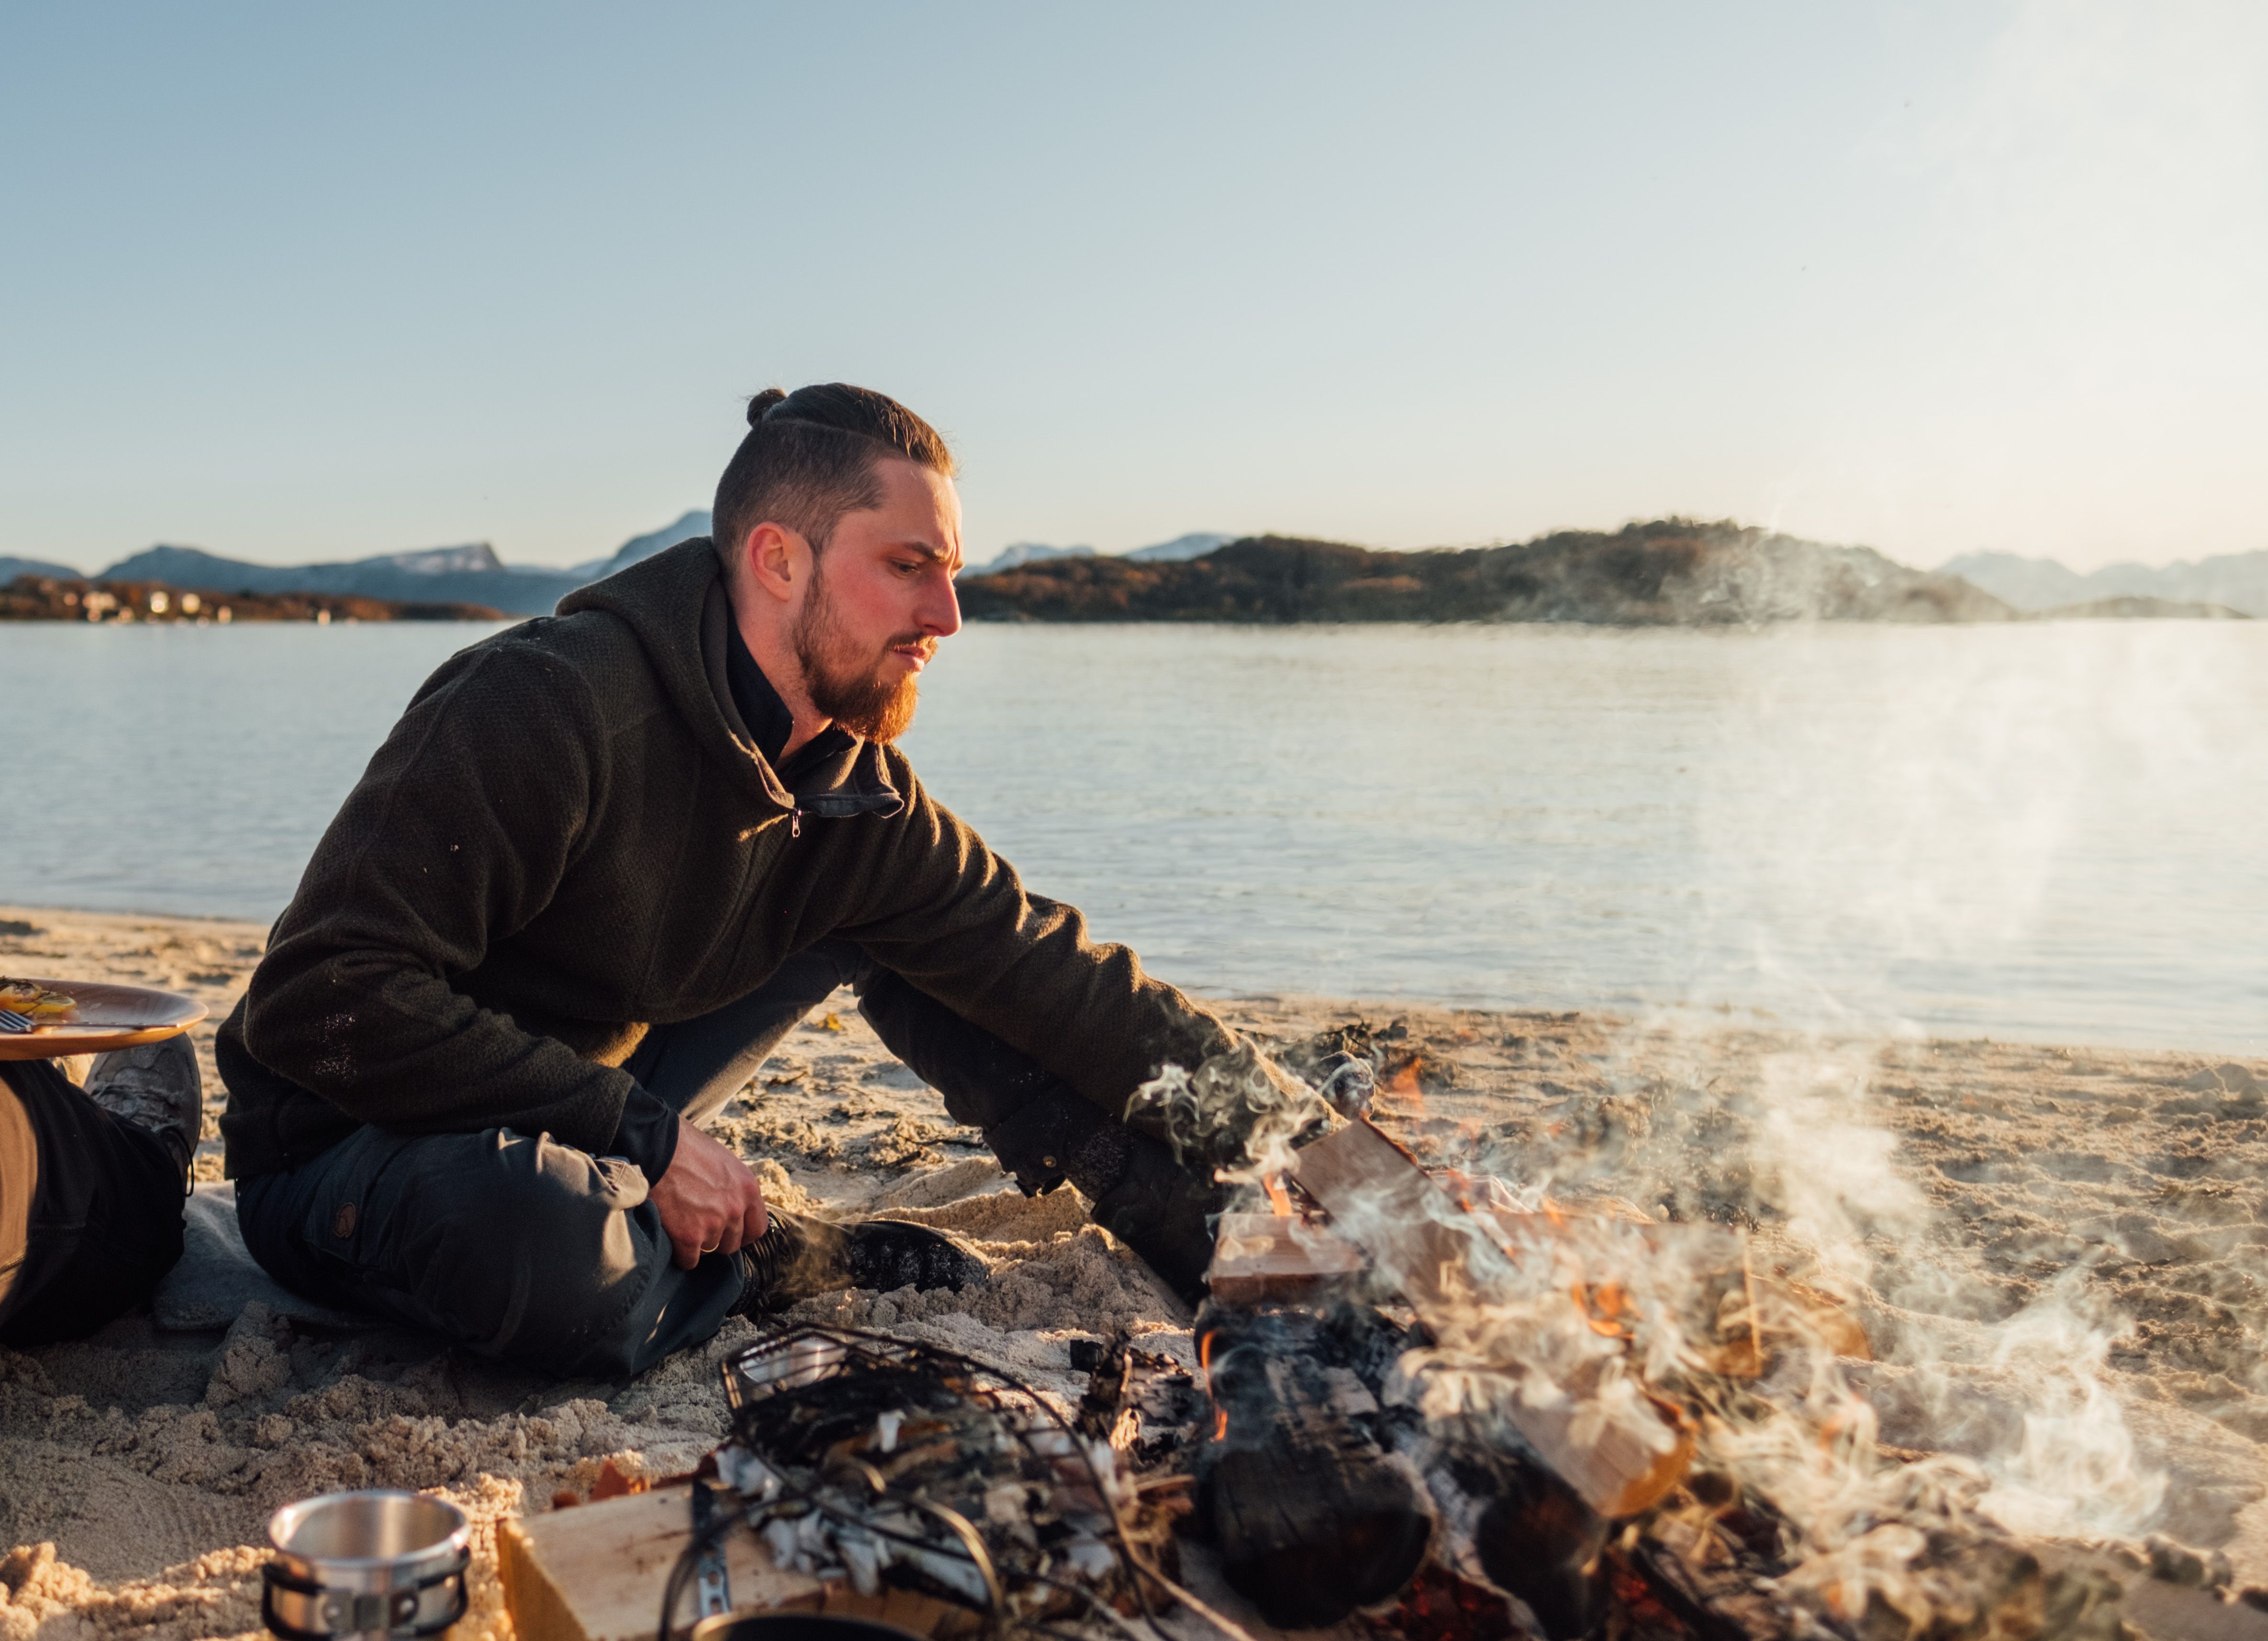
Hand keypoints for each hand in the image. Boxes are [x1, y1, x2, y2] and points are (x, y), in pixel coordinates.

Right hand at [648, 1117, 769, 1268]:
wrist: (658, 1147)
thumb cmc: (688, 1149)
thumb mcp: (725, 1164)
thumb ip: (734, 1189)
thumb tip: (734, 1209)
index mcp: (748, 1189)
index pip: (758, 1228)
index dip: (743, 1234)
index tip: (731, 1233)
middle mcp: (735, 1209)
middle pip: (732, 1243)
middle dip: (717, 1239)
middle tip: (700, 1227)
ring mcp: (713, 1224)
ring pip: (709, 1250)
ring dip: (696, 1242)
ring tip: (681, 1221)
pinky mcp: (688, 1236)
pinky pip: (689, 1260)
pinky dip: (680, 1255)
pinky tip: (672, 1238)